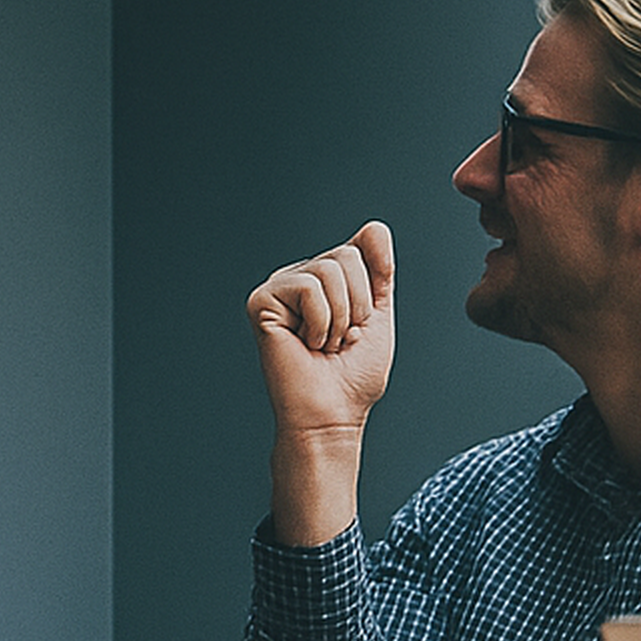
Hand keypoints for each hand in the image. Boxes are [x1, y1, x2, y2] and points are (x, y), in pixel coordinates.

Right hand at [250, 222, 396, 434]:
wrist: (331, 413)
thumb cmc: (352, 376)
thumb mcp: (378, 314)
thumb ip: (378, 271)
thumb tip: (373, 227)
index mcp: (326, 280)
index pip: (365, 243)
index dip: (373, 285)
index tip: (361, 324)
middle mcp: (299, 278)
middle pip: (348, 255)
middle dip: (358, 304)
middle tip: (339, 339)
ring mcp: (279, 289)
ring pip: (330, 269)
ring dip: (339, 317)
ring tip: (323, 344)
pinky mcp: (261, 301)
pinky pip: (308, 287)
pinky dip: (320, 322)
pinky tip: (306, 344)